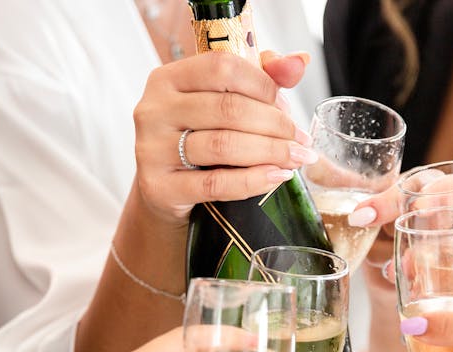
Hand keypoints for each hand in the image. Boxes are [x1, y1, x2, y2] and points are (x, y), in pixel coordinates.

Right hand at [129, 50, 317, 225]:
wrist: (163, 189)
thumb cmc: (196, 138)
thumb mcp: (221, 101)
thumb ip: (259, 77)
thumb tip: (298, 61)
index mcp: (169, 78)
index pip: (223, 67)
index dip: (263, 86)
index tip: (286, 107)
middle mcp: (155, 109)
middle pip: (229, 108)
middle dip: (276, 125)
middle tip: (300, 140)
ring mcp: (152, 149)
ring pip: (224, 145)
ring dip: (271, 152)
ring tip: (295, 159)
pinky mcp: (160, 187)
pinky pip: (216, 183)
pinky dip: (253, 180)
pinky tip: (276, 177)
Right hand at [354, 180, 452, 351]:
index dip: (424, 187)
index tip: (408, 197)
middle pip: (423, 221)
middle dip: (389, 214)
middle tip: (365, 219)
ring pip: (418, 265)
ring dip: (398, 262)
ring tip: (394, 273)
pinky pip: (429, 310)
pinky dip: (411, 308)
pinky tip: (407, 313)